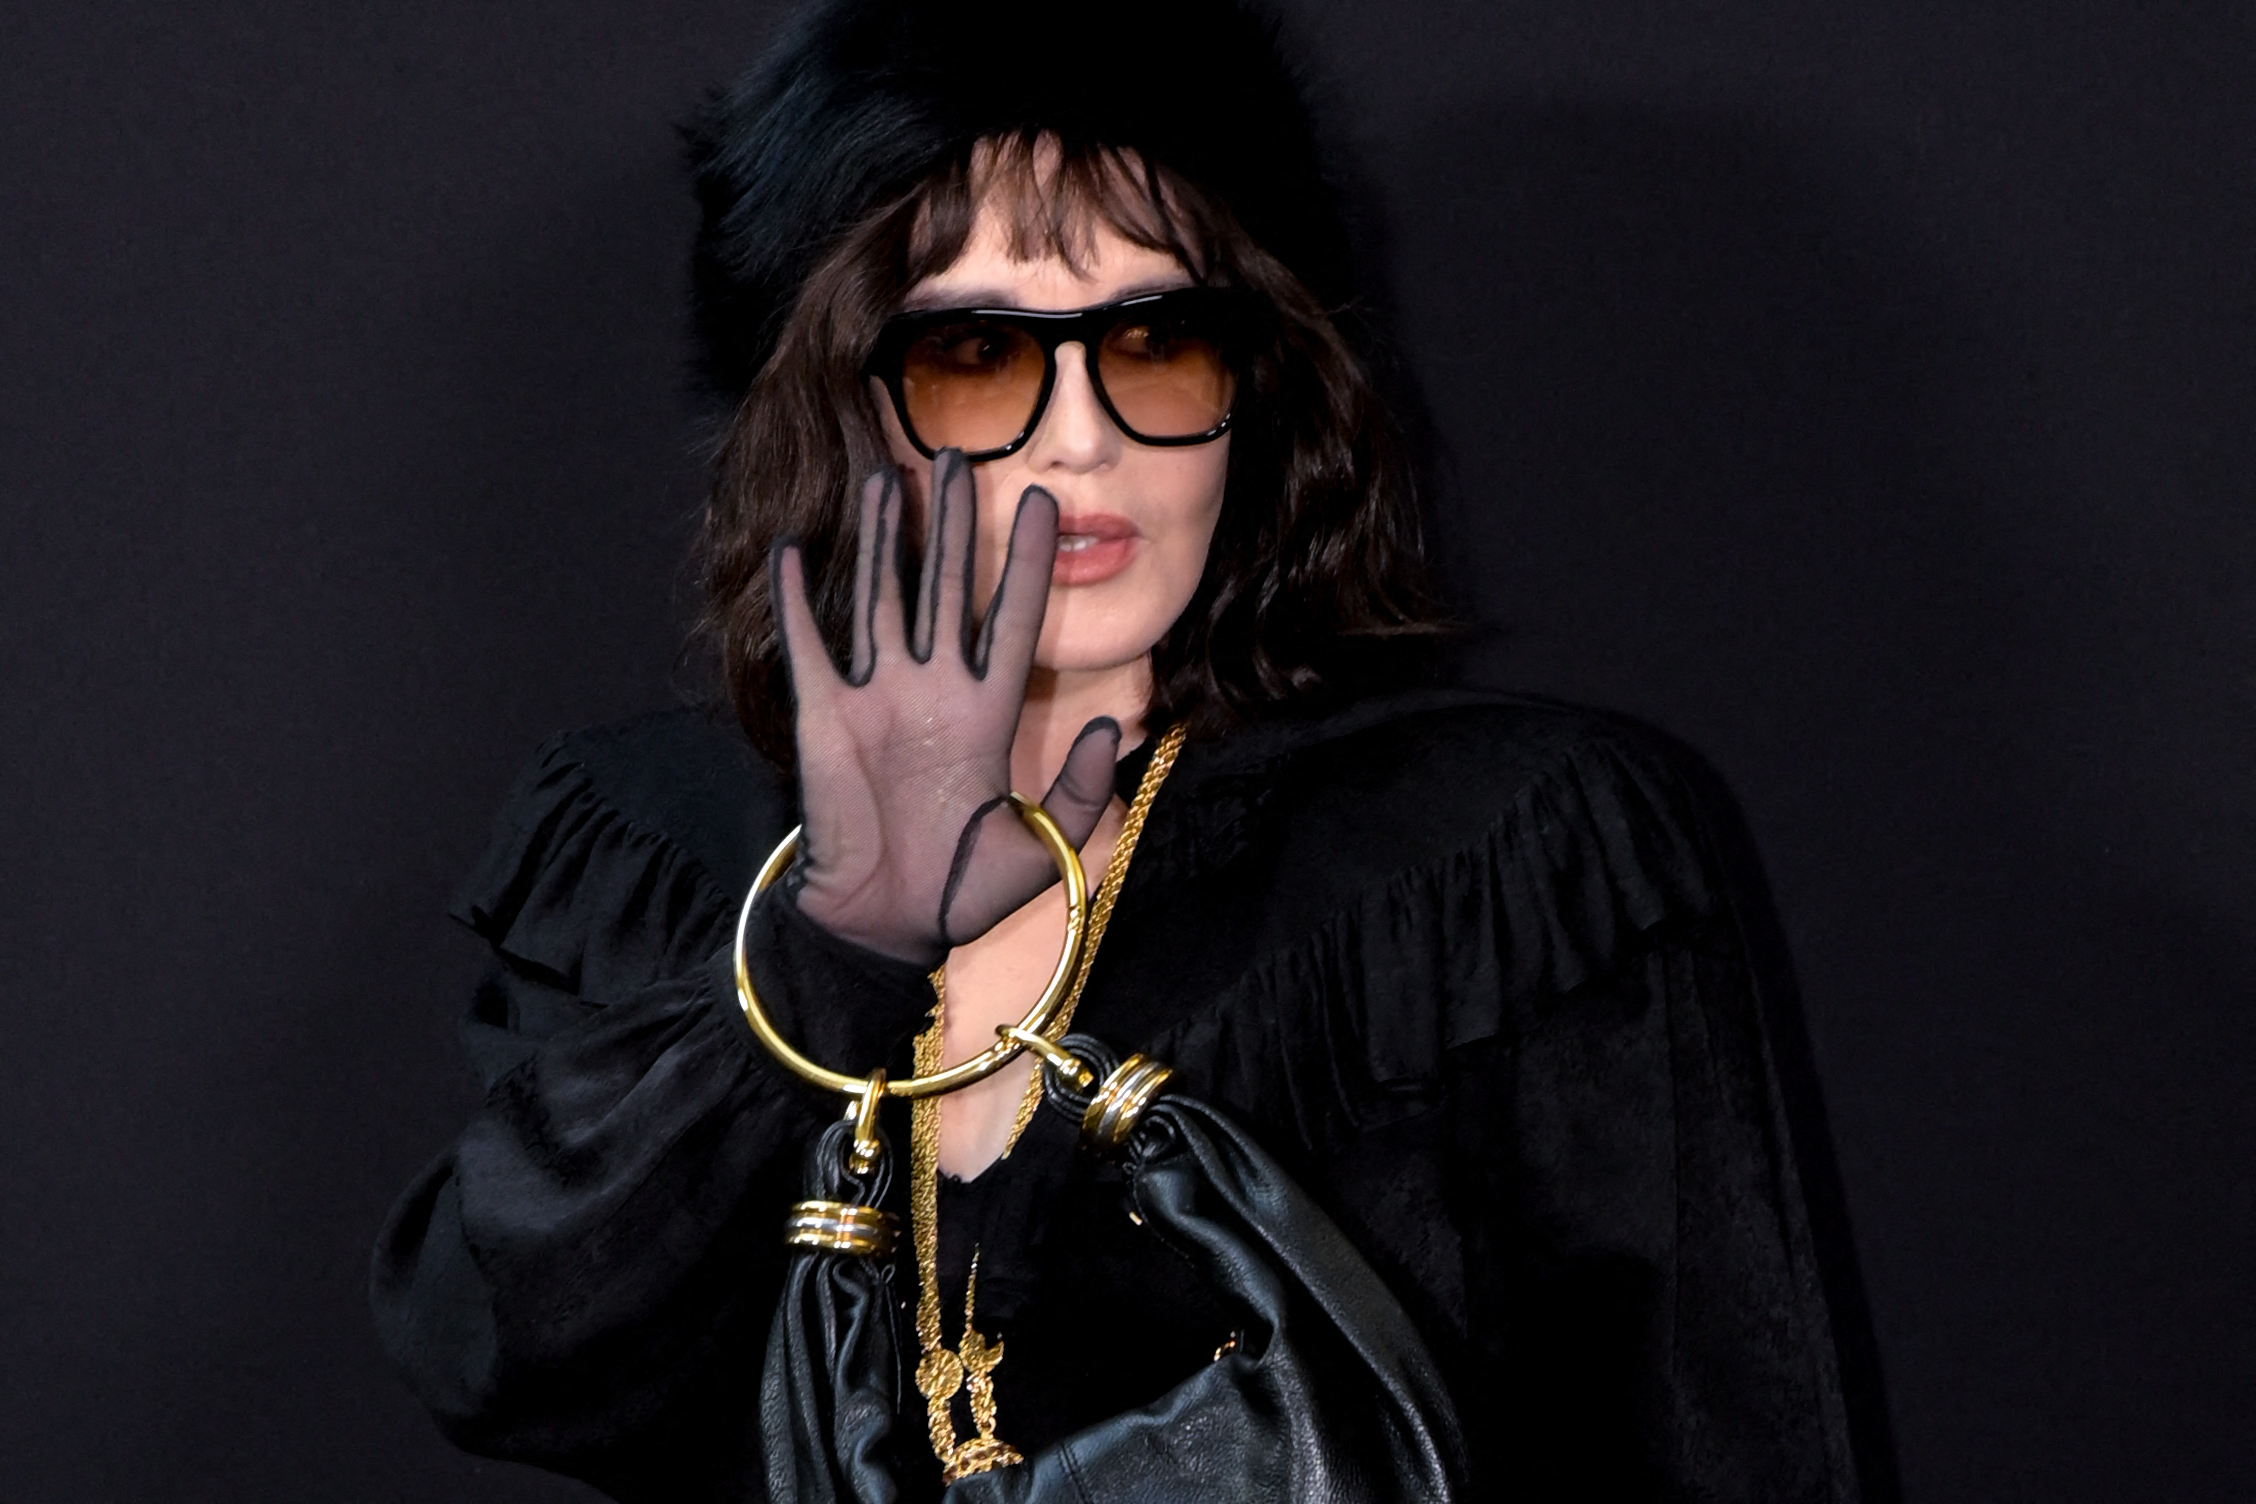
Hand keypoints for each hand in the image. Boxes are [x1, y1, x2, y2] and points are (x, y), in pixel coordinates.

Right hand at [773, 450, 1121, 964]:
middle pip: (945, 587)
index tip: (1045, 502)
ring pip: (882, 598)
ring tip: (884, 477)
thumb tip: (1115, 724)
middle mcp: (933, 692)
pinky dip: (799, 602)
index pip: (1015, 620)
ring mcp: (877, 698)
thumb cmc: (962, 893)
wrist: (884, 928)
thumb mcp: (1044, 850)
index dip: (1028, 563)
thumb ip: (1081, 792)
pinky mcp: (825, 717)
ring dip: (880, 539)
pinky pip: (811, 648)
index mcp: (986, 716)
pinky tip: (796, 552)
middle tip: (955, 455)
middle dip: (951, 523)